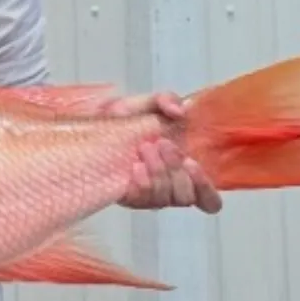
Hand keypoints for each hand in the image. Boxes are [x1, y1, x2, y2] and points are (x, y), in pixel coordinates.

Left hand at [104, 93, 222, 213]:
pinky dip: (144, 182)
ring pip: (167, 198)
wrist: (90, 126)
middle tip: (162, 143)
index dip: (206, 188)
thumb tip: (180, 111)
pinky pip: (145, 200)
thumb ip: (166, 100)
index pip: (208, 199)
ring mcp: (150, 195)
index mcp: (182, 169)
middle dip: (176, 168)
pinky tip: (135, 166)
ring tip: (144, 148)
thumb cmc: (123, 119)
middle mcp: (169, 186)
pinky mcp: (131, 198)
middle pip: (187, 197)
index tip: (192, 162)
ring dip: (160, 172)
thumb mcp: (145, 104)